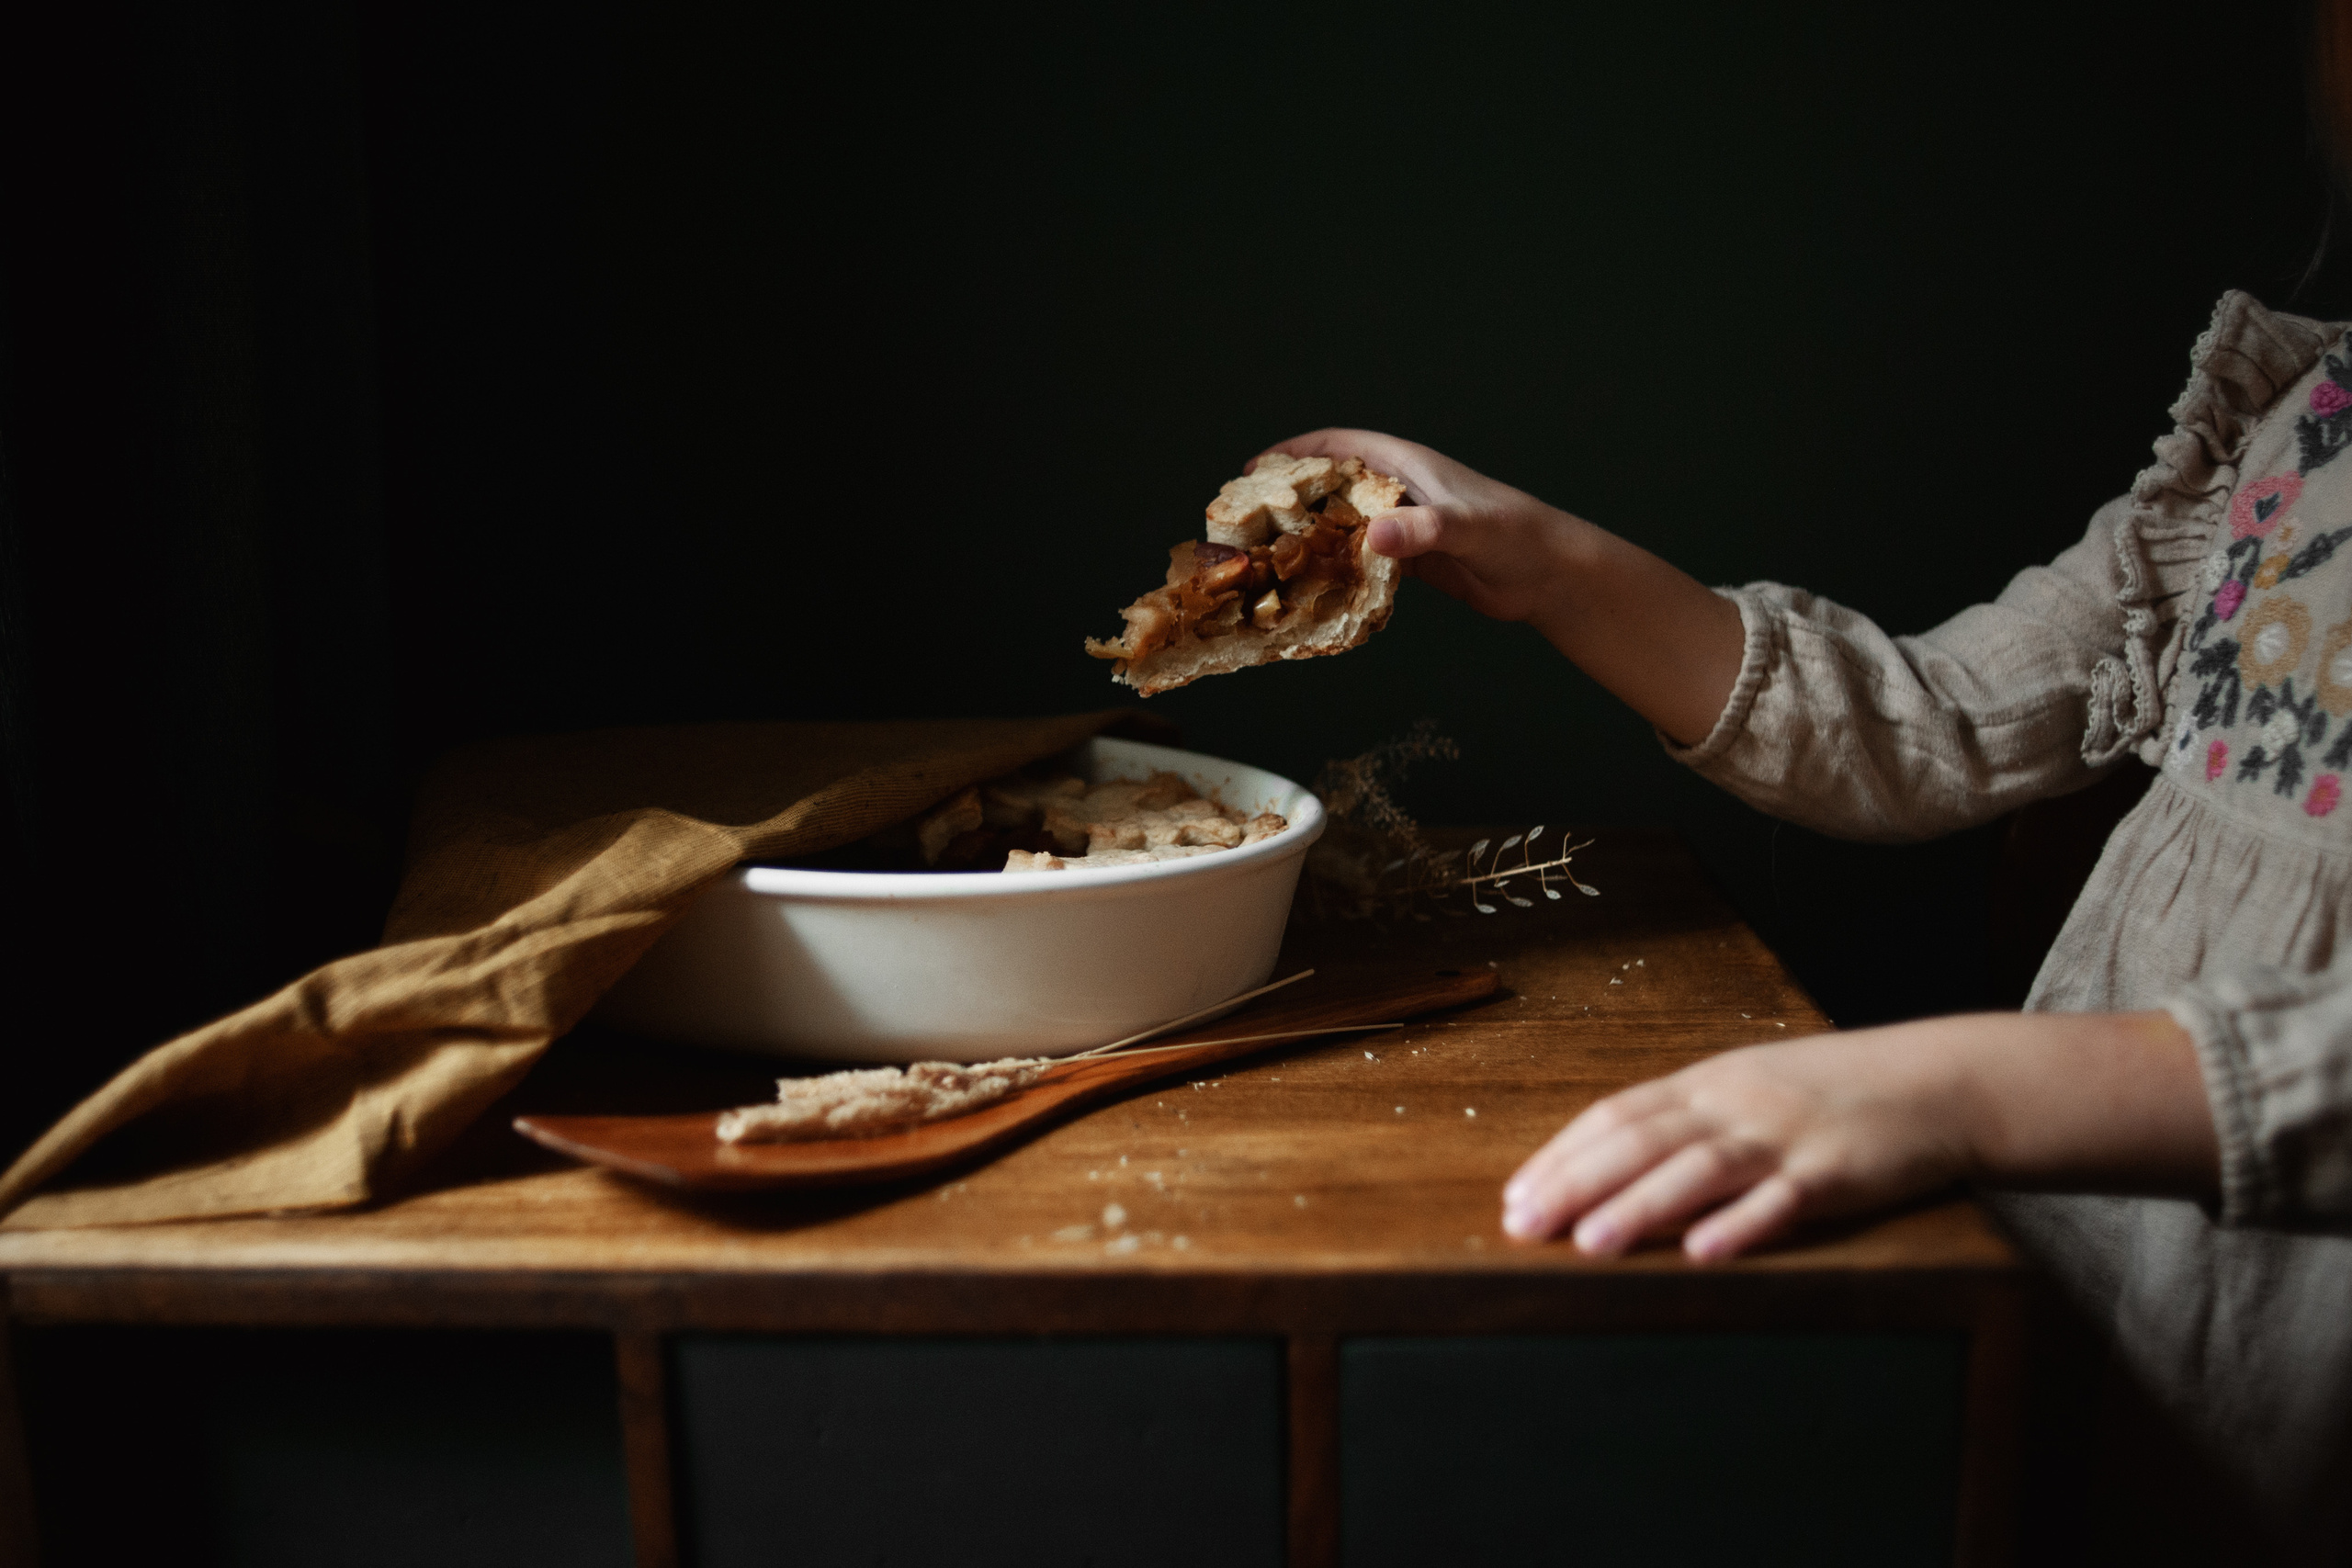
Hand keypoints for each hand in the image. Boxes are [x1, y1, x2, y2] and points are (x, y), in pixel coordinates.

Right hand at [1257, 428, 1743, 745]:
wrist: (1553, 575)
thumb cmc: (1518, 537)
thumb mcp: (1467, 526)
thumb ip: (1421, 529)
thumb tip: (1373, 537)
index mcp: (1409, 466)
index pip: (1341, 446)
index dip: (1296, 452)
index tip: (1254, 469)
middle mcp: (1403, 491)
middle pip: (1335, 485)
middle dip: (1292, 497)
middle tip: (1250, 521)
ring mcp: (1407, 525)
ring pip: (1346, 524)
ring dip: (1311, 536)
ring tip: (1270, 556)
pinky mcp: (1415, 559)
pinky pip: (1363, 559)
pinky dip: (1337, 568)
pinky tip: (1314, 586)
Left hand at [1500, 1010, 2218, 1260]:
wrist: (1935, 1080)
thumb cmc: (1834, 1091)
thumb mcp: (1751, 1088)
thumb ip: (1689, 1120)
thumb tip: (1611, 1160)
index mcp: (1708, 1083)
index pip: (1616, 1116)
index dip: (1561, 1155)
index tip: (1515, 1195)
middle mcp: (1735, 1103)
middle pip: (1641, 1141)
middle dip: (1575, 1184)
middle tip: (1523, 1224)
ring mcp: (1784, 1136)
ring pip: (1698, 1171)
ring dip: (1639, 1207)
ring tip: (1589, 1242)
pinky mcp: (1835, 1172)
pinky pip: (1781, 1201)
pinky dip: (1740, 1226)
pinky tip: (1702, 1251)